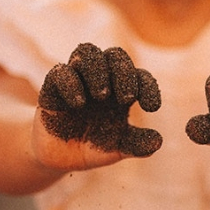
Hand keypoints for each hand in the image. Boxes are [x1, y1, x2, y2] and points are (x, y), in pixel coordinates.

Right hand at [34, 41, 161, 168]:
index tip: (152, 107)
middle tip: (127, 98)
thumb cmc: (93, 146)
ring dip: (97, 70)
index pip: (140, 76)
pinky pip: (61, 71)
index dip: (148, 87)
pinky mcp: (52, 86)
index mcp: (122, 90)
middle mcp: (101, 78)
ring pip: (87, 52)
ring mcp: (77, 79)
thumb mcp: (117, 148)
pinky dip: (72, 83)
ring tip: (102, 95)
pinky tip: (79, 103)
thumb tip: (157, 142)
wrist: (58, 157)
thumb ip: (136, 144)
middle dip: (124, 72)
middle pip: (115, 55)